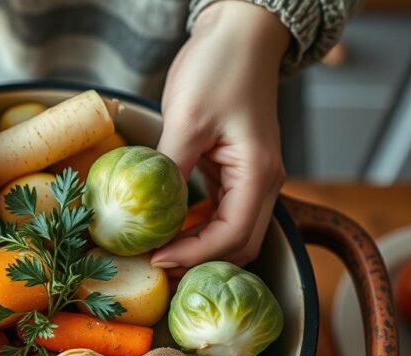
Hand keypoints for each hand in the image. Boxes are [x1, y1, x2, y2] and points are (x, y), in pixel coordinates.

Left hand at [152, 1, 288, 269]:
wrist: (240, 32)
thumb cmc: (220, 67)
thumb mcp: (187, 118)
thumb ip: (169, 169)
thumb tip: (146, 210)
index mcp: (259, 173)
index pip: (233, 236)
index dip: (194, 255)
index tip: (157, 260)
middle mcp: (264, 181)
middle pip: (239, 244)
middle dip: (199, 262)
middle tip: (155, 266)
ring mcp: (252, 177)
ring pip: (231, 232)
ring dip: (198, 248)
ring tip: (158, 253)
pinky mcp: (236, 170)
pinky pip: (221, 213)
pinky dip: (197, 228)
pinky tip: (168, 229)